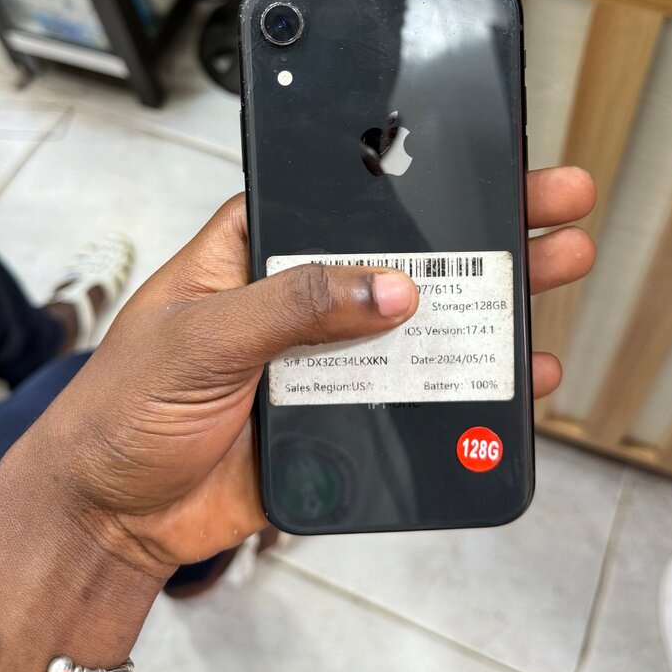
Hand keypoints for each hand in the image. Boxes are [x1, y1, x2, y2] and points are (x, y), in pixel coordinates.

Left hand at [41, 167, 594, 576]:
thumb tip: (392, 290)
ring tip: (558, 266)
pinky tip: (522, 374)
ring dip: (490, 299)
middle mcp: (305, 297)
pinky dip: (472, 388)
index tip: (474, 152)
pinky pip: (419, 399)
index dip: (410, 171)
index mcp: (257, 253)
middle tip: (553, 199)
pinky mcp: (345, 420)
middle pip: (405, 252)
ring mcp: (330, 358)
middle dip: (482, 224)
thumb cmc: (123, 407)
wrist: (112, 519)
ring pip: (422, 321)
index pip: (343, 195)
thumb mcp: (199, 338)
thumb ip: (290, 307)